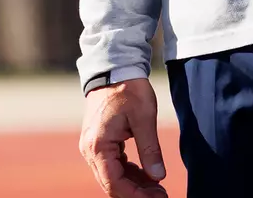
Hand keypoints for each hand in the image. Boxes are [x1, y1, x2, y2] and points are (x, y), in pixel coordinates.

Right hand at [79, 78, 167, 197]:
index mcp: (98, 145)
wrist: (115, 68)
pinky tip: (146, 175)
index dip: (136, 196)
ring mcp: (92, 145)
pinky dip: (129, 172)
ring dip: (133, 184)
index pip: (114, 183)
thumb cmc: (128, 89)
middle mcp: (90, 149)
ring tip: (158, 188)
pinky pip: (112, 164)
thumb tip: (158, 176)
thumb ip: (150, 150)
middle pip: (111, 183)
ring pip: (112, 176)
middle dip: (136, 193)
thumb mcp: (144, 118)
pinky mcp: (99, 141)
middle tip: (162, 195)